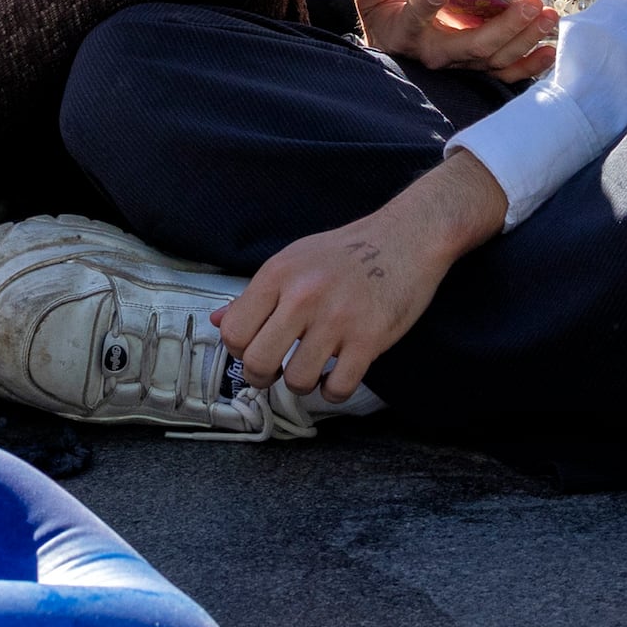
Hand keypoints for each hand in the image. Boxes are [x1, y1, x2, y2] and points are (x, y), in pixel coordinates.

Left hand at [214, 156, 507, 406]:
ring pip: (298, 381)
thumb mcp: (295, 259)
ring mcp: (337, 318)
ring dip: (303, 384)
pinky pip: (338, 388)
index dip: (239, 350)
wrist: (408, 236)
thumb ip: (257, 294)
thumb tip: (219, 322)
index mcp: (278, 274)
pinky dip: (335, 390)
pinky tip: (339, 374)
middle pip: (257, 363)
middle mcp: (303, 296)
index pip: (233, 332)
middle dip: (263, 377)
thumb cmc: (349, 250)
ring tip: (314, 369)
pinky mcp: (370, 338)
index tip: (255, 349)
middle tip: (277, 371)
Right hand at [352, 0, 560, 78]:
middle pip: (472, 45)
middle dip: (505, 26)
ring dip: (526, 39)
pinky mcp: (476, 69)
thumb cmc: (385, 14)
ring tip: (549, 16)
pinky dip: (529, 66)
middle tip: (531, 3)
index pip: (414, 18)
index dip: (426, 5)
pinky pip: (505, 73)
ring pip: (495, 58)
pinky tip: (550, 50)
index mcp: (406, 31)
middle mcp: (435, 53)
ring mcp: (459, 64)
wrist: (392, 46)